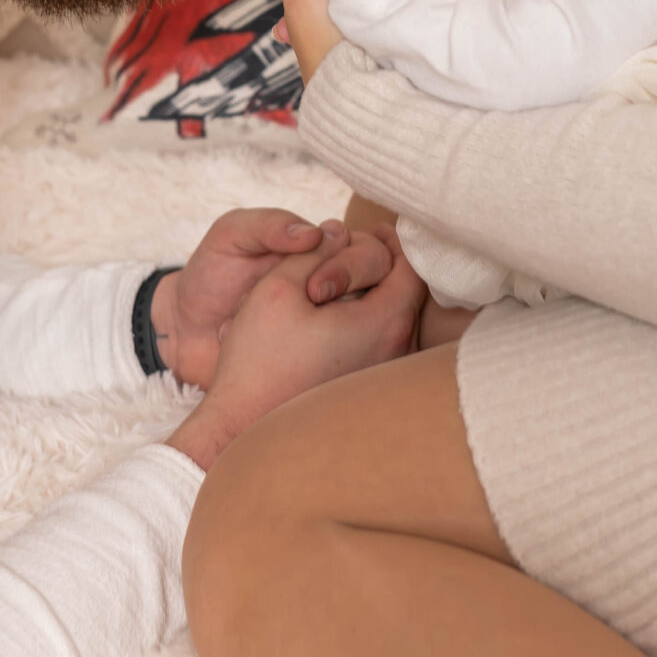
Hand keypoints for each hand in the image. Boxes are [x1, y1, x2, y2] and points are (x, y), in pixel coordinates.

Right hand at [165, 228, 425, 469]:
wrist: (244, 425)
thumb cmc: (260, 360)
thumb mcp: (278, 288)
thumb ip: (313, 250)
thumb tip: (339, 232)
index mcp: (383, 324)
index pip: (413, 268)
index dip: (394, 242)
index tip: (370, 230)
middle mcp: (398, 352)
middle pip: (410, 291)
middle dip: (385, 263)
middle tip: (356, 249)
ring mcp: (387, 375)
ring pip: (400, 316)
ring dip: (378, 291)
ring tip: (345, 279)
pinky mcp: (372, 388)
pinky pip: (388, 340)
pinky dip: (373, 317)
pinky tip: (341, 313)